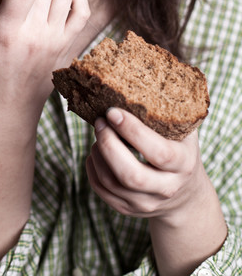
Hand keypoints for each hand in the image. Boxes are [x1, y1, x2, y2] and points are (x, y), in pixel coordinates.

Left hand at [86, 107, 207, 220]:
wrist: (186, 194)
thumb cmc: (179, 148)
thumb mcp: (183, 130)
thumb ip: (167, 109)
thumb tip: (138, 68)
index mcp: (183, 164)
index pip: (158, 153)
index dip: (132, 132)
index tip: (112, 111)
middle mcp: (167, 188)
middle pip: (131, 176)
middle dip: (109, 145)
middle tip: (100, 121)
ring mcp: (147, 203)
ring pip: (112, 183)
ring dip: (98, 154)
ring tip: (98, 133)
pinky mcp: (129, 210)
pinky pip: (103, 192)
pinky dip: (92, 169)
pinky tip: (94, 152)